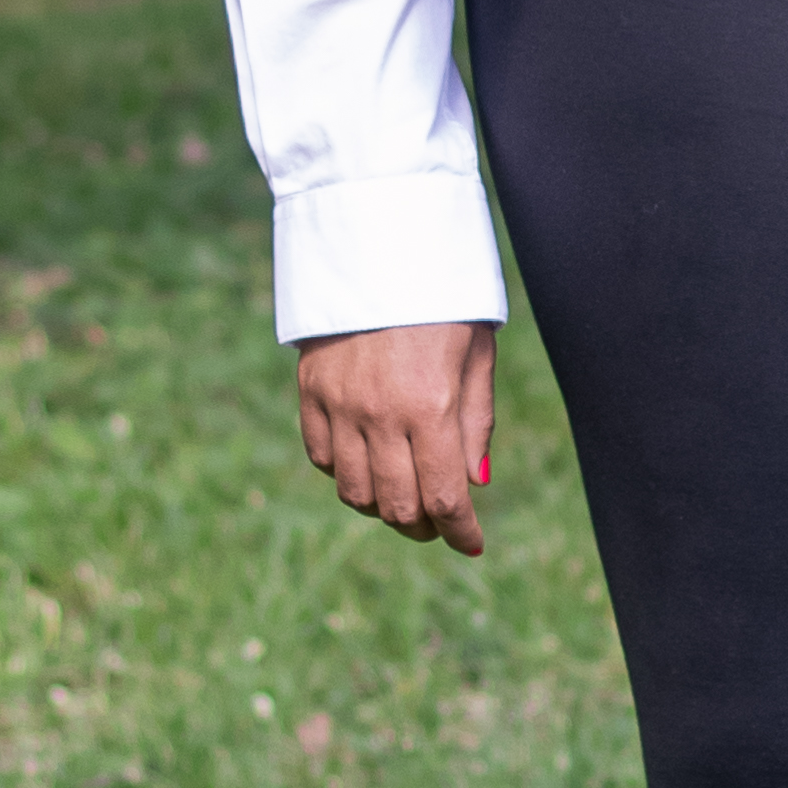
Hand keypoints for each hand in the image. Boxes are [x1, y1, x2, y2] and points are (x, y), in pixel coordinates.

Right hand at [296, 322, 495, 551]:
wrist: (378, 244)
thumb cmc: (442, 299)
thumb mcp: (476, 353)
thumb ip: (475, 421)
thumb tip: (474, 483)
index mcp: (431, 405)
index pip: (444, 496)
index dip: (460, 531)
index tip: (473, 544)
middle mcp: (381, 414)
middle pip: (398, 506)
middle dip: (425, 526)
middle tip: (440, 522)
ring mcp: (340, 405)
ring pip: (355, 492)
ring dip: (384, 507)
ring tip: (404, 495)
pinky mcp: (311, 392)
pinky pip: (323, 459)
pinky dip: (346, 473)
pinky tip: (368, 462)